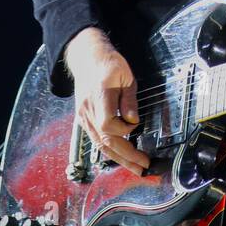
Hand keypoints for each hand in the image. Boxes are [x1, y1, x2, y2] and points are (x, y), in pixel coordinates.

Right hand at [64, 27, 150, 173]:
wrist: (87, 58)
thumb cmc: (109, 64)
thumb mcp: (126, 76)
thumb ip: (129, 100)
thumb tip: (133, 122)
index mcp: (99, 96)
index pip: (107, 124)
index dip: (123, 130)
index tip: (134, 126)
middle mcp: (87, 109)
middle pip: (104, 140)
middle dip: (126, 156)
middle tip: (143, 166)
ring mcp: (83, 115)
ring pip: (99, 144)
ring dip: (118, 158)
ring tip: (135, 168)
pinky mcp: (83, 118)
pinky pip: (95, 139)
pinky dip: (109, 150)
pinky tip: (121, 156)